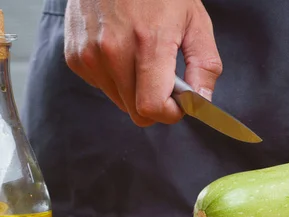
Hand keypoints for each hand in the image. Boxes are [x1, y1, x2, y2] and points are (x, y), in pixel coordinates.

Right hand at [64, 0, 221, 126]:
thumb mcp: (195, 22)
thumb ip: (204, 66)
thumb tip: (202, 101)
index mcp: (147, 43)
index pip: (151, 107)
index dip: (170, 113)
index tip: (179, 103)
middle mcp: (112, 51)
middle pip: (136, 111)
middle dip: (156, 103)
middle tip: (165, 79)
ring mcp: (89, 54)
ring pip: (119, 102)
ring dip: (136, 91)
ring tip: (142, 59)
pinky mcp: (75, 56)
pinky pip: (102, 86)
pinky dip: (116, 79)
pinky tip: (122, 52)